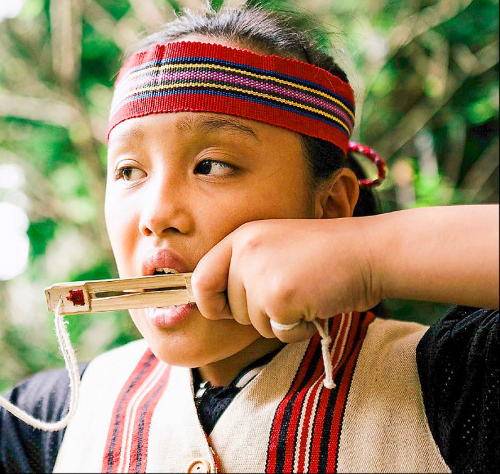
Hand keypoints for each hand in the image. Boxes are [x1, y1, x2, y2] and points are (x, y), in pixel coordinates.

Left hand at [191, 217, 380, 342]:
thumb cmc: (328, 255)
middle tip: (291, 294)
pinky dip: (298, 330)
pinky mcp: (278, 298)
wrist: (370, 251)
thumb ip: (246, 269)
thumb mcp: (276, 248)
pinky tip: (315, 306)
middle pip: (230, 309)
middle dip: (259, 314)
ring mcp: (260, 274)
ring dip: (281, 321)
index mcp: (242, 237)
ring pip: (254, 324)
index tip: (222, 311)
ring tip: (307, 295)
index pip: (201, 279)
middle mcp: (245, 252)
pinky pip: (277, 334)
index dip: (208, 302)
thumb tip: (211, 306)